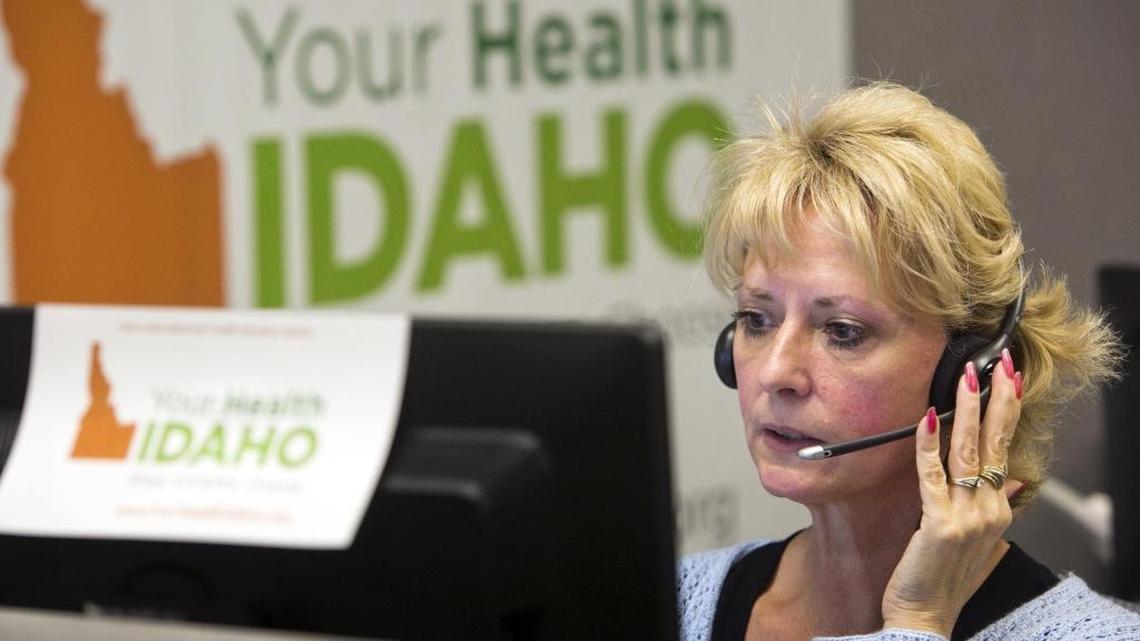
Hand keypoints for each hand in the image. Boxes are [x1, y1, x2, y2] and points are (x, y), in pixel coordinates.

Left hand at [880, 349, 1025, 637]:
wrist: (925, 618)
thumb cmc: (943, 580)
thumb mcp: (981, 542)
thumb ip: (997, 509)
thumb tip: (1015, 481)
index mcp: (998, 511)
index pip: (1005, 451)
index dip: (1007, 413)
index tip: (1008, 382)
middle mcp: (990, 511)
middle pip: (996, 444)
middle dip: (999, 400)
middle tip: (1001, 364)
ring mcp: (968, 517)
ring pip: (969, 452)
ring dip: (969, 410)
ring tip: (968, 378)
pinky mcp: (939, 523)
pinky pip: (932, 474)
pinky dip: (929, 444)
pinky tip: (928, 418)